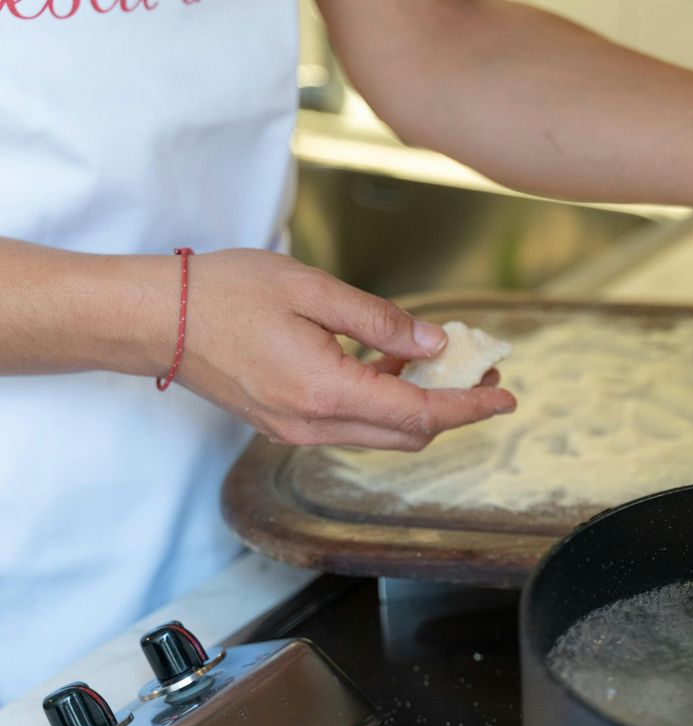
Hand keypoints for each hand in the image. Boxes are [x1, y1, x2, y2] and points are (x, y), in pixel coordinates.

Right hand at [174, 249, 514, 449]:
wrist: (154, 319)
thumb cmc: (224, 293)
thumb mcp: (313, 290)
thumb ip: (380, 321)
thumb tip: (434, 346)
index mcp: (325, 393)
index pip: (419, 415)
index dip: (470, 408)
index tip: (506, 398)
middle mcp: (312, 426)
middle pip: (407, 435)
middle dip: (453, 409)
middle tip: (481, 373)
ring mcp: (295, 431)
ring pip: (380, 433)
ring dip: (417, 406)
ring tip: (443, 364)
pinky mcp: (284, 424)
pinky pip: (350, 425)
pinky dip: (382, 402)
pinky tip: (391, 365)